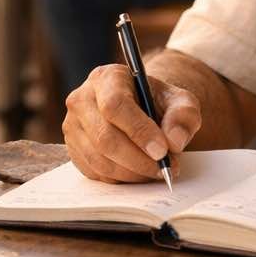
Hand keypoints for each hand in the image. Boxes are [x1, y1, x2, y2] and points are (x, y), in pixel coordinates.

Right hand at [63, 64, 201, 182]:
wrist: (141, 109)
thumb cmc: (158, 102)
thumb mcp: (180, 101)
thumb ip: (183, 115)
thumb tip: (173, 141)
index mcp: (106, 77)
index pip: (115, 105)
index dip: (139, 131)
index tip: (162, 151)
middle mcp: (82, 99)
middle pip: (104, 137)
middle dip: (138, 159)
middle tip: (164, 168)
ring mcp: (72, 125)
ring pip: (99, 159)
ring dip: (131, 173)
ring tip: (156, 171)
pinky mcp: (72, 149)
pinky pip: (94, 172)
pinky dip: (120, 179)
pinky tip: (139, 173)